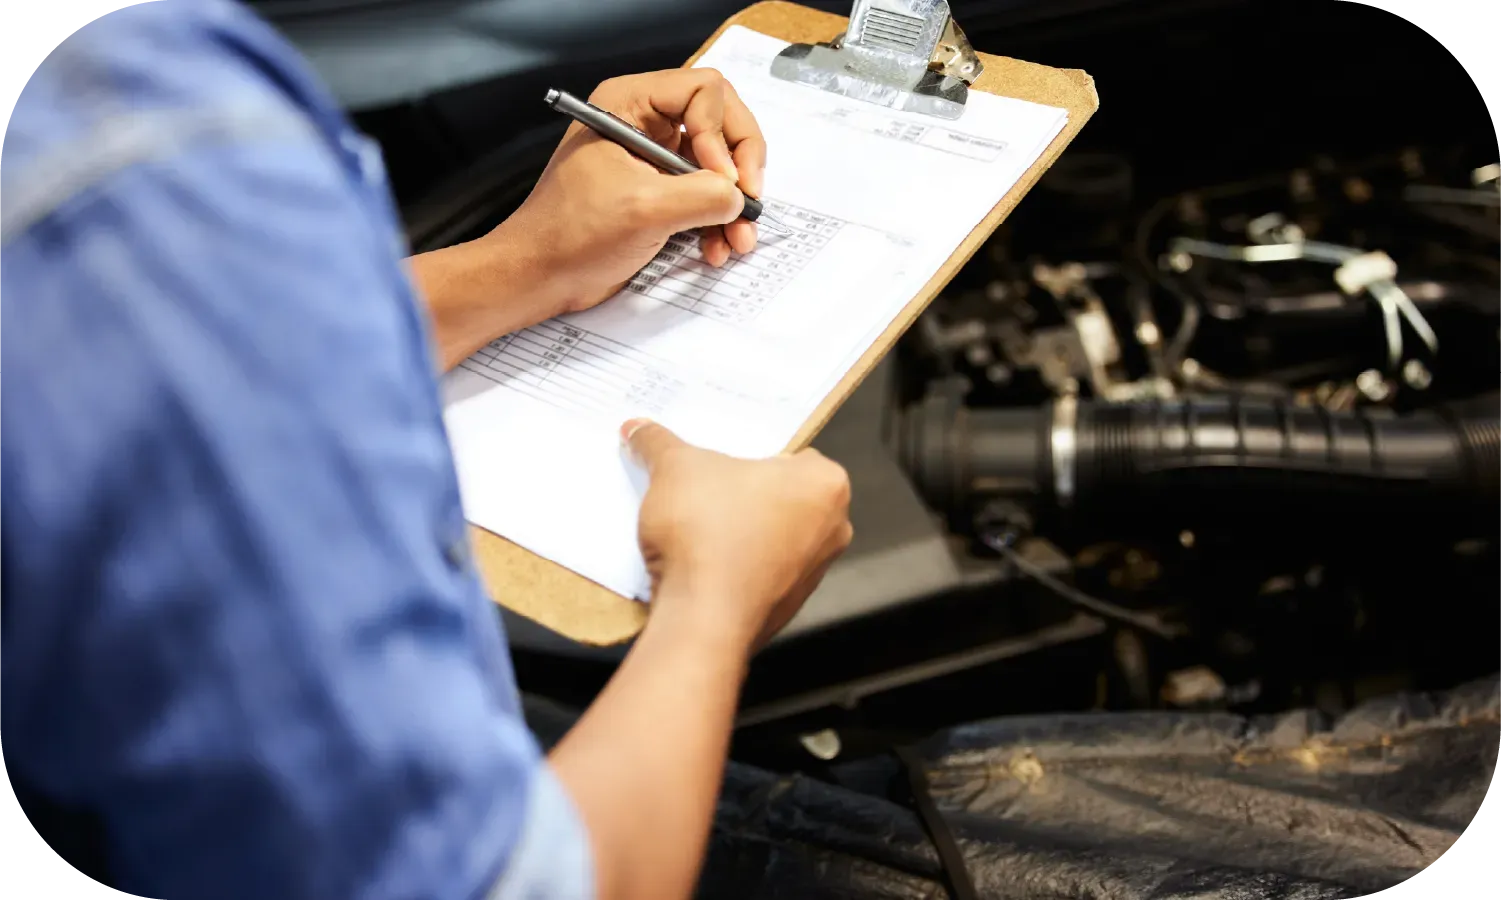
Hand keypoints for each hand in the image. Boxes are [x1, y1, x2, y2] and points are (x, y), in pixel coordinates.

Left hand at [492, 68, 767, 315]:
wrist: (541, 276)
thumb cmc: (570, 234)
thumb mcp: (645, 209)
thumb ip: (703, 195)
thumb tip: (740, 197)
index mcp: (629, 103)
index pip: (704, 91)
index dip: (722, 134)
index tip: (723, 179)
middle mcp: (644, 122)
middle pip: (720, 124)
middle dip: (739, 167)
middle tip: (749, 200)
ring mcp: (653, 159)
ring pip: (718, 166)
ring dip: (734, 204)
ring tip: (738, 239)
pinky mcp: (659, 193)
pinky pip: (704, 197)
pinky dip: (717, 222)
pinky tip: (715, 249)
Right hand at [622, 419, 852, 650]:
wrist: (703, 619)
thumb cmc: (707, 531)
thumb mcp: (674, 468)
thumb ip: (658, 442)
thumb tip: (637, 428)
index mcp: (826, 483)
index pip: (790, 453)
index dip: (749, 454)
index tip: (717, 460)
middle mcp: (833, 528)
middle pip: (781, 495)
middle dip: (744, 492)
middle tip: (703, 487)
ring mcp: (814, 573)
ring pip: (771, 535)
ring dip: (740, 530)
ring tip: (696, 525)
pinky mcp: (788, 606)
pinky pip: (759, 572)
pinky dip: (735, 565)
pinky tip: (700, 563)